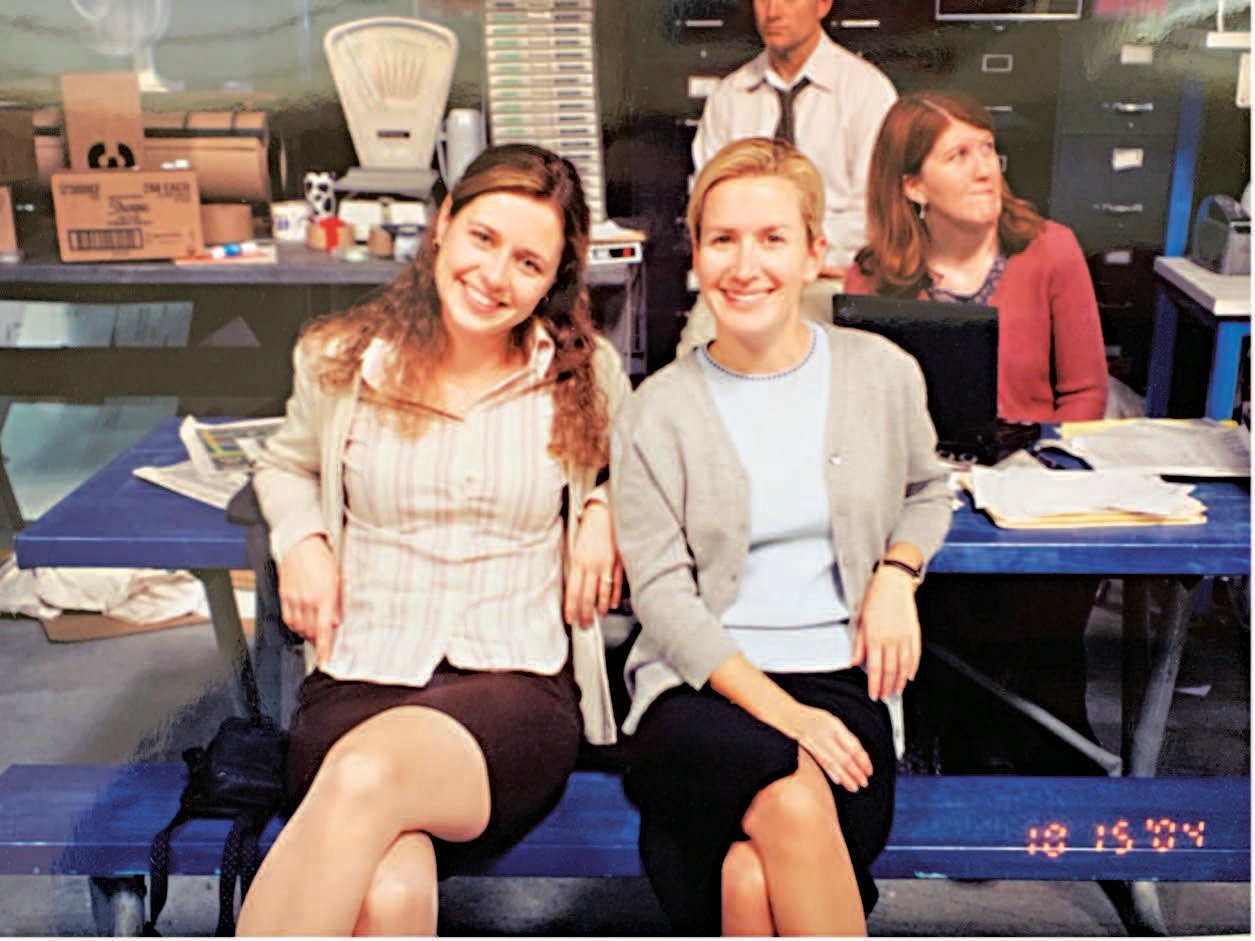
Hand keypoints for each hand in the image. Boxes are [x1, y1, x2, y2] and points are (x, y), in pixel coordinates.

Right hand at [277, 534, 340, 667]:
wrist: (301, 545)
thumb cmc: (323, 560)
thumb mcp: (338, 581)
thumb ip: (337, 604)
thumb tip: (335, 623)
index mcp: (325, 596)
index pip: (323, 630)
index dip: (324, 649)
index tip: (325, 662)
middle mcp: (308, 600)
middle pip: (311, 632)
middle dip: (318, 640)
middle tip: (326, 641)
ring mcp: (294, 599)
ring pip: (299, 628)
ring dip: (307, 633)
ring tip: (315, 630)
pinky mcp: (284, 596)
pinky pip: (288, 619)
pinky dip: (296, 626)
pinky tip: (302, 623)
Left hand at [564, 501, 621, 627]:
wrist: (605, 512)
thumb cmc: (588, 528)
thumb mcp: (574, 546)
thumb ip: (573, 566)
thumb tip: (571, 585)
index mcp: (578, 561)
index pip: (573, 591)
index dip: (571, 608)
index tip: (570, 618)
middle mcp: (592, 565)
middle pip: (588, 596)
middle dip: (585, 613)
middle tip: (584, 624)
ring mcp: (607, 565)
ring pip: (603, 593)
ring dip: (599, 607)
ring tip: (597, 616)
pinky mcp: (619, 562)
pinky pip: (616, 584)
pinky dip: (613, 596)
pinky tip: (610, 604)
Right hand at [789, 702, 871, 792]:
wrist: (790, 716)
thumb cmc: (815, 718)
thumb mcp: (833, 721)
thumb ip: (845, 736)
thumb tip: (859, 754)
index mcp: (834, 726)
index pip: (853, 746)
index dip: (863, 760)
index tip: (869, 770)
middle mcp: (825, 736)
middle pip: (844, 758)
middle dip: (856, 772)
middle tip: (864, 783)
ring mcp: (816, 744)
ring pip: (833, 764)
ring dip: (845, 778)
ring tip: (854, 787)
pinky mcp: (809, 750)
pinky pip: (822, 764)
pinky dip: (831, 773)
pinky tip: (838, 781)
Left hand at [852, 565, 920, 700]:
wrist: (893, 583)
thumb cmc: (875, 599)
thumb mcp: (861, 620)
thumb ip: (859, 644)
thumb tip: (854, 662)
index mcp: (875, 637)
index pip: (875, 668)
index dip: (875, 685)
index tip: (874, 695)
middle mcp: (891, 640)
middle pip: (890, 670)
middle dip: (887, 687)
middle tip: (885, 697)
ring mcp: (904, 637)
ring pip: (904, 666)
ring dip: (900, 681)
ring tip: (897, 691)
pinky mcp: (914, 633)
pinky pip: (915, 655)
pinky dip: (913, 668)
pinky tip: (909, 676)